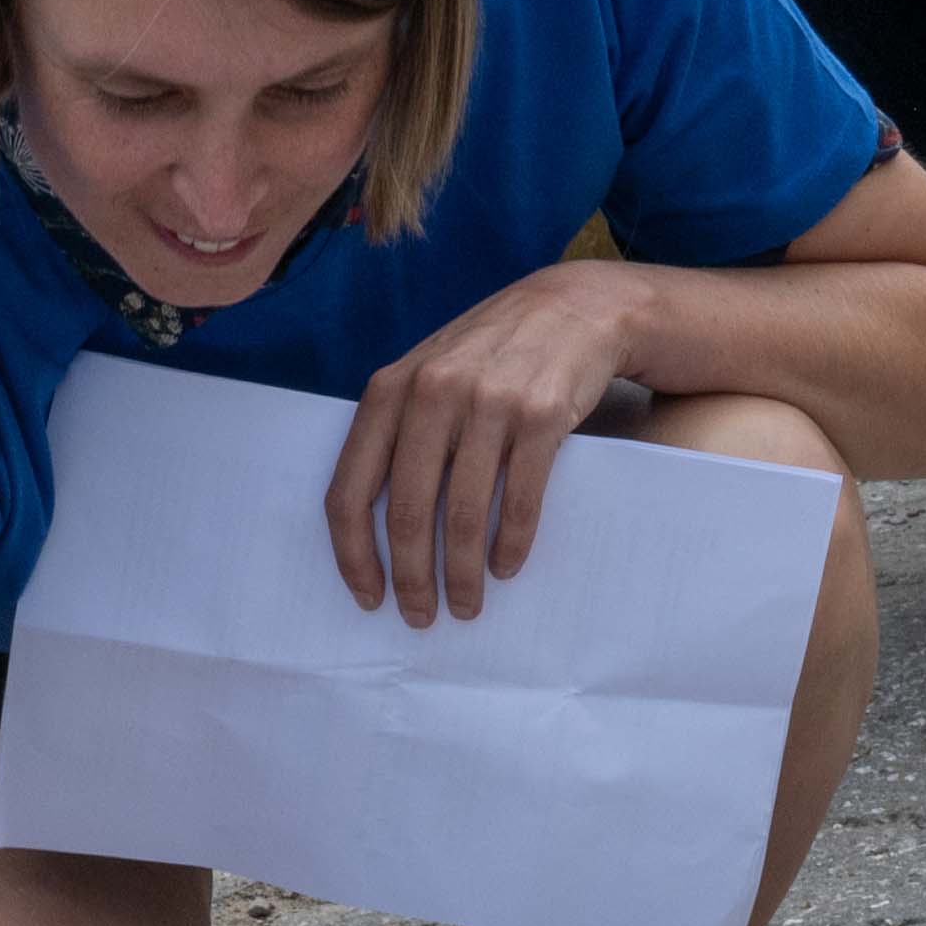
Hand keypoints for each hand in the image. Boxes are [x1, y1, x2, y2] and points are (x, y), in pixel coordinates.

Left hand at [325, 259, 652, 624]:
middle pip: (408, 513)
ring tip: (467, 606)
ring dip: (463, 574)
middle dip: (413, 579)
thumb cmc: (489, 355)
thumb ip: (394, 432)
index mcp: (389, 391)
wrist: (573, 308)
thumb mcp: (427, 375)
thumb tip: (369, 526)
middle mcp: (432, 394)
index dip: (354, 556)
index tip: (368, 597)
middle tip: (421, 617)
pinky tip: (506, 568)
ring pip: (463, 514)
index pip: (351, 491)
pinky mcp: (541, 415)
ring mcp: (488, 403)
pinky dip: (511, 544)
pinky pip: (520, 499)